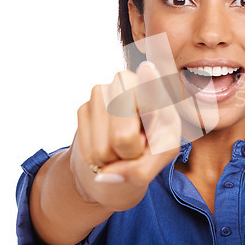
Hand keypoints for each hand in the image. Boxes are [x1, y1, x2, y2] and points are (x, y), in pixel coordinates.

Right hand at [69, 61, 181, 211]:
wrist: (127, 147)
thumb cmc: (153, 145)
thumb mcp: (160, 158)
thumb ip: (141, 171)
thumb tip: (104, 175)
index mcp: (157, 93)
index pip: (151, 89)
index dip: (148, 82)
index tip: (148, 68)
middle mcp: (129, 84)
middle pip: (123, 139)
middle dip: (130, 153)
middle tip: (138, 143)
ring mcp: (102, 92)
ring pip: (103, 150)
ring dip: (113, 158)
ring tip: (123, 143)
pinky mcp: (83, 107)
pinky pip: (88, 153)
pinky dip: (99, 158)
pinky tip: (109, 142)